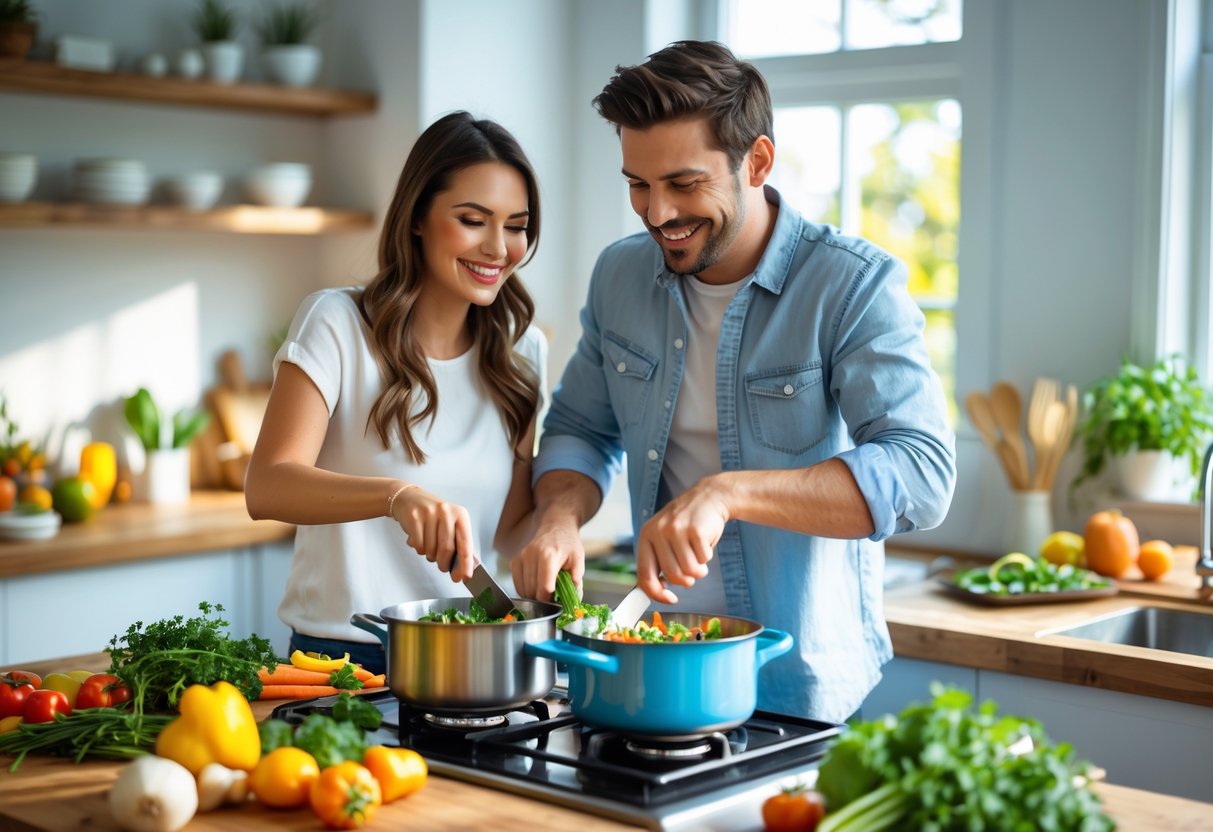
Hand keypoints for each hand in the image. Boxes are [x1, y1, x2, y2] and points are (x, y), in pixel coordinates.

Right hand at [391, 488, 476, 581]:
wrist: (408, 498)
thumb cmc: (432, 515)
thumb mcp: (449, 523)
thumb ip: (457, 542)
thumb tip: (461, 568)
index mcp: (460, 514)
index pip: (465, 542)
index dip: (465, 563)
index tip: (465, 577)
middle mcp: (446, 512)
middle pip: (447, 549)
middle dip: (444, 563)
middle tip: (443, 567)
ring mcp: (429, 513)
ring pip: (431, 549)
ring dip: (430, 556)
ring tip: (429, 547)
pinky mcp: (414, 518)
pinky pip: (419, 546)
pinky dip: (419, 550)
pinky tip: (420, 541)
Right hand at [512, 516, 584, 600]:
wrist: (555, 526)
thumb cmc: (567, 543)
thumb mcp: (578, 559)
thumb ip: (577, 579)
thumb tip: (574, 597)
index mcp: (548, 556)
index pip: (544, 588)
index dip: (550, 600)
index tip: (557, 601)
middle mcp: (531, 556)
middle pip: (532, 591)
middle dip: (542, 599)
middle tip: (553, 596)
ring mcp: (521, 557)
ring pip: (523, 590)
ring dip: (533, 596)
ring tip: (545, 590)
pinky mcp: (515, 560)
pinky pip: (517, 584)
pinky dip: (525, 590)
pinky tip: (536, 585)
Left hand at [636, 477, 729, 603]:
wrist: (709, 497)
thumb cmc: (686, 524)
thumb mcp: (664, 537)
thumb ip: (658, 561)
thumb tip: (656, 592)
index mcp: (646, 535)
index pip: (645, 574)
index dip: (657, 593)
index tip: (670, 599)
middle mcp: (658, 532)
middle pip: (673, 576)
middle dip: (687, 579)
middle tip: (691, 568)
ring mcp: (677, 529)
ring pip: (690, 571)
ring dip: (699, 569)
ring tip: (698, 553)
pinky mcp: (696, 530)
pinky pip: (704, 559)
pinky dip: (707, 556)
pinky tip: (704, 541)